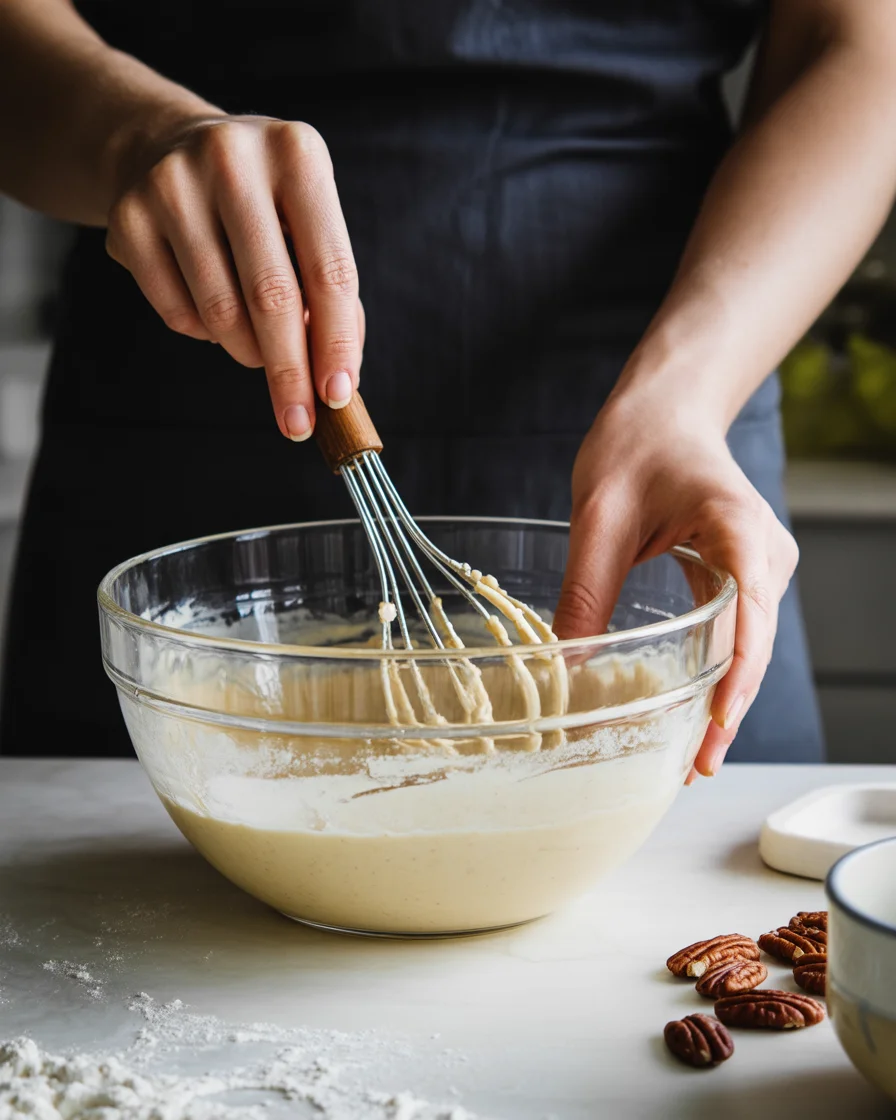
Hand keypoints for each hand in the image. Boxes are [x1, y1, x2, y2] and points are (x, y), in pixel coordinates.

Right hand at [106, 115, 363, 439]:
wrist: (165, 145)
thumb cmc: (260, 201)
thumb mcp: (307, 219)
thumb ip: (330, 291)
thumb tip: (338, 377)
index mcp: (297, 154)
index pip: (330, 270)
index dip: (337, 342)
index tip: (338, 395)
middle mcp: (232, 159)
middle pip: (271, 296)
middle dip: (290, 372)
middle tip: (298, 420)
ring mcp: (172, 185)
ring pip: (220, 312)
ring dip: (248, 353)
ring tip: (260, 351)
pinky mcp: (128, 218)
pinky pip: (177, 312)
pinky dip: (205, 334)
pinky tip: (216, 316)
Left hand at [552, 387, 798, 778]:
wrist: (666, 411)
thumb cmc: (636, 444)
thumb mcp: (598, 514)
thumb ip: (587, 587)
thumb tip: (568, 665)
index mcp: (736, 525)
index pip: (749, 606)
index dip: (738, 669)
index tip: (718, 717)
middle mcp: (763, 552)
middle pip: (754, 641)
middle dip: (727, 707)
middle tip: (693, 766)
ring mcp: (758, 566)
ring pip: (748, 645)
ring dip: (722, 697)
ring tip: (691, 758)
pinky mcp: (742, 576)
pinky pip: (734, 633)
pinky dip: (715, 674)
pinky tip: (692, 713)